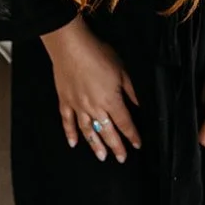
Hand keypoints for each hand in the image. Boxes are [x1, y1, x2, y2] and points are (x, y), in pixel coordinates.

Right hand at [41, 16, 141, 162]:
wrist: (71, 47)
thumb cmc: (98, 54)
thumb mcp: (122, 70)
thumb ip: (130, 91)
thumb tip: (139, 105)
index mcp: (111, 101)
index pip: (124, 123)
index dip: (132, 135)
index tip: (137, 144)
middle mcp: (95, 108)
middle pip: (107, 132)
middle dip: (116, 146)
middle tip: (121, 158)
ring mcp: (78, 106)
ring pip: (89, 131)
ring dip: (95, 145)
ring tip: (101, 156)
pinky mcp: (65, 101)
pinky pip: (67, 121)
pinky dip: (70, 133)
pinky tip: (74, 143)